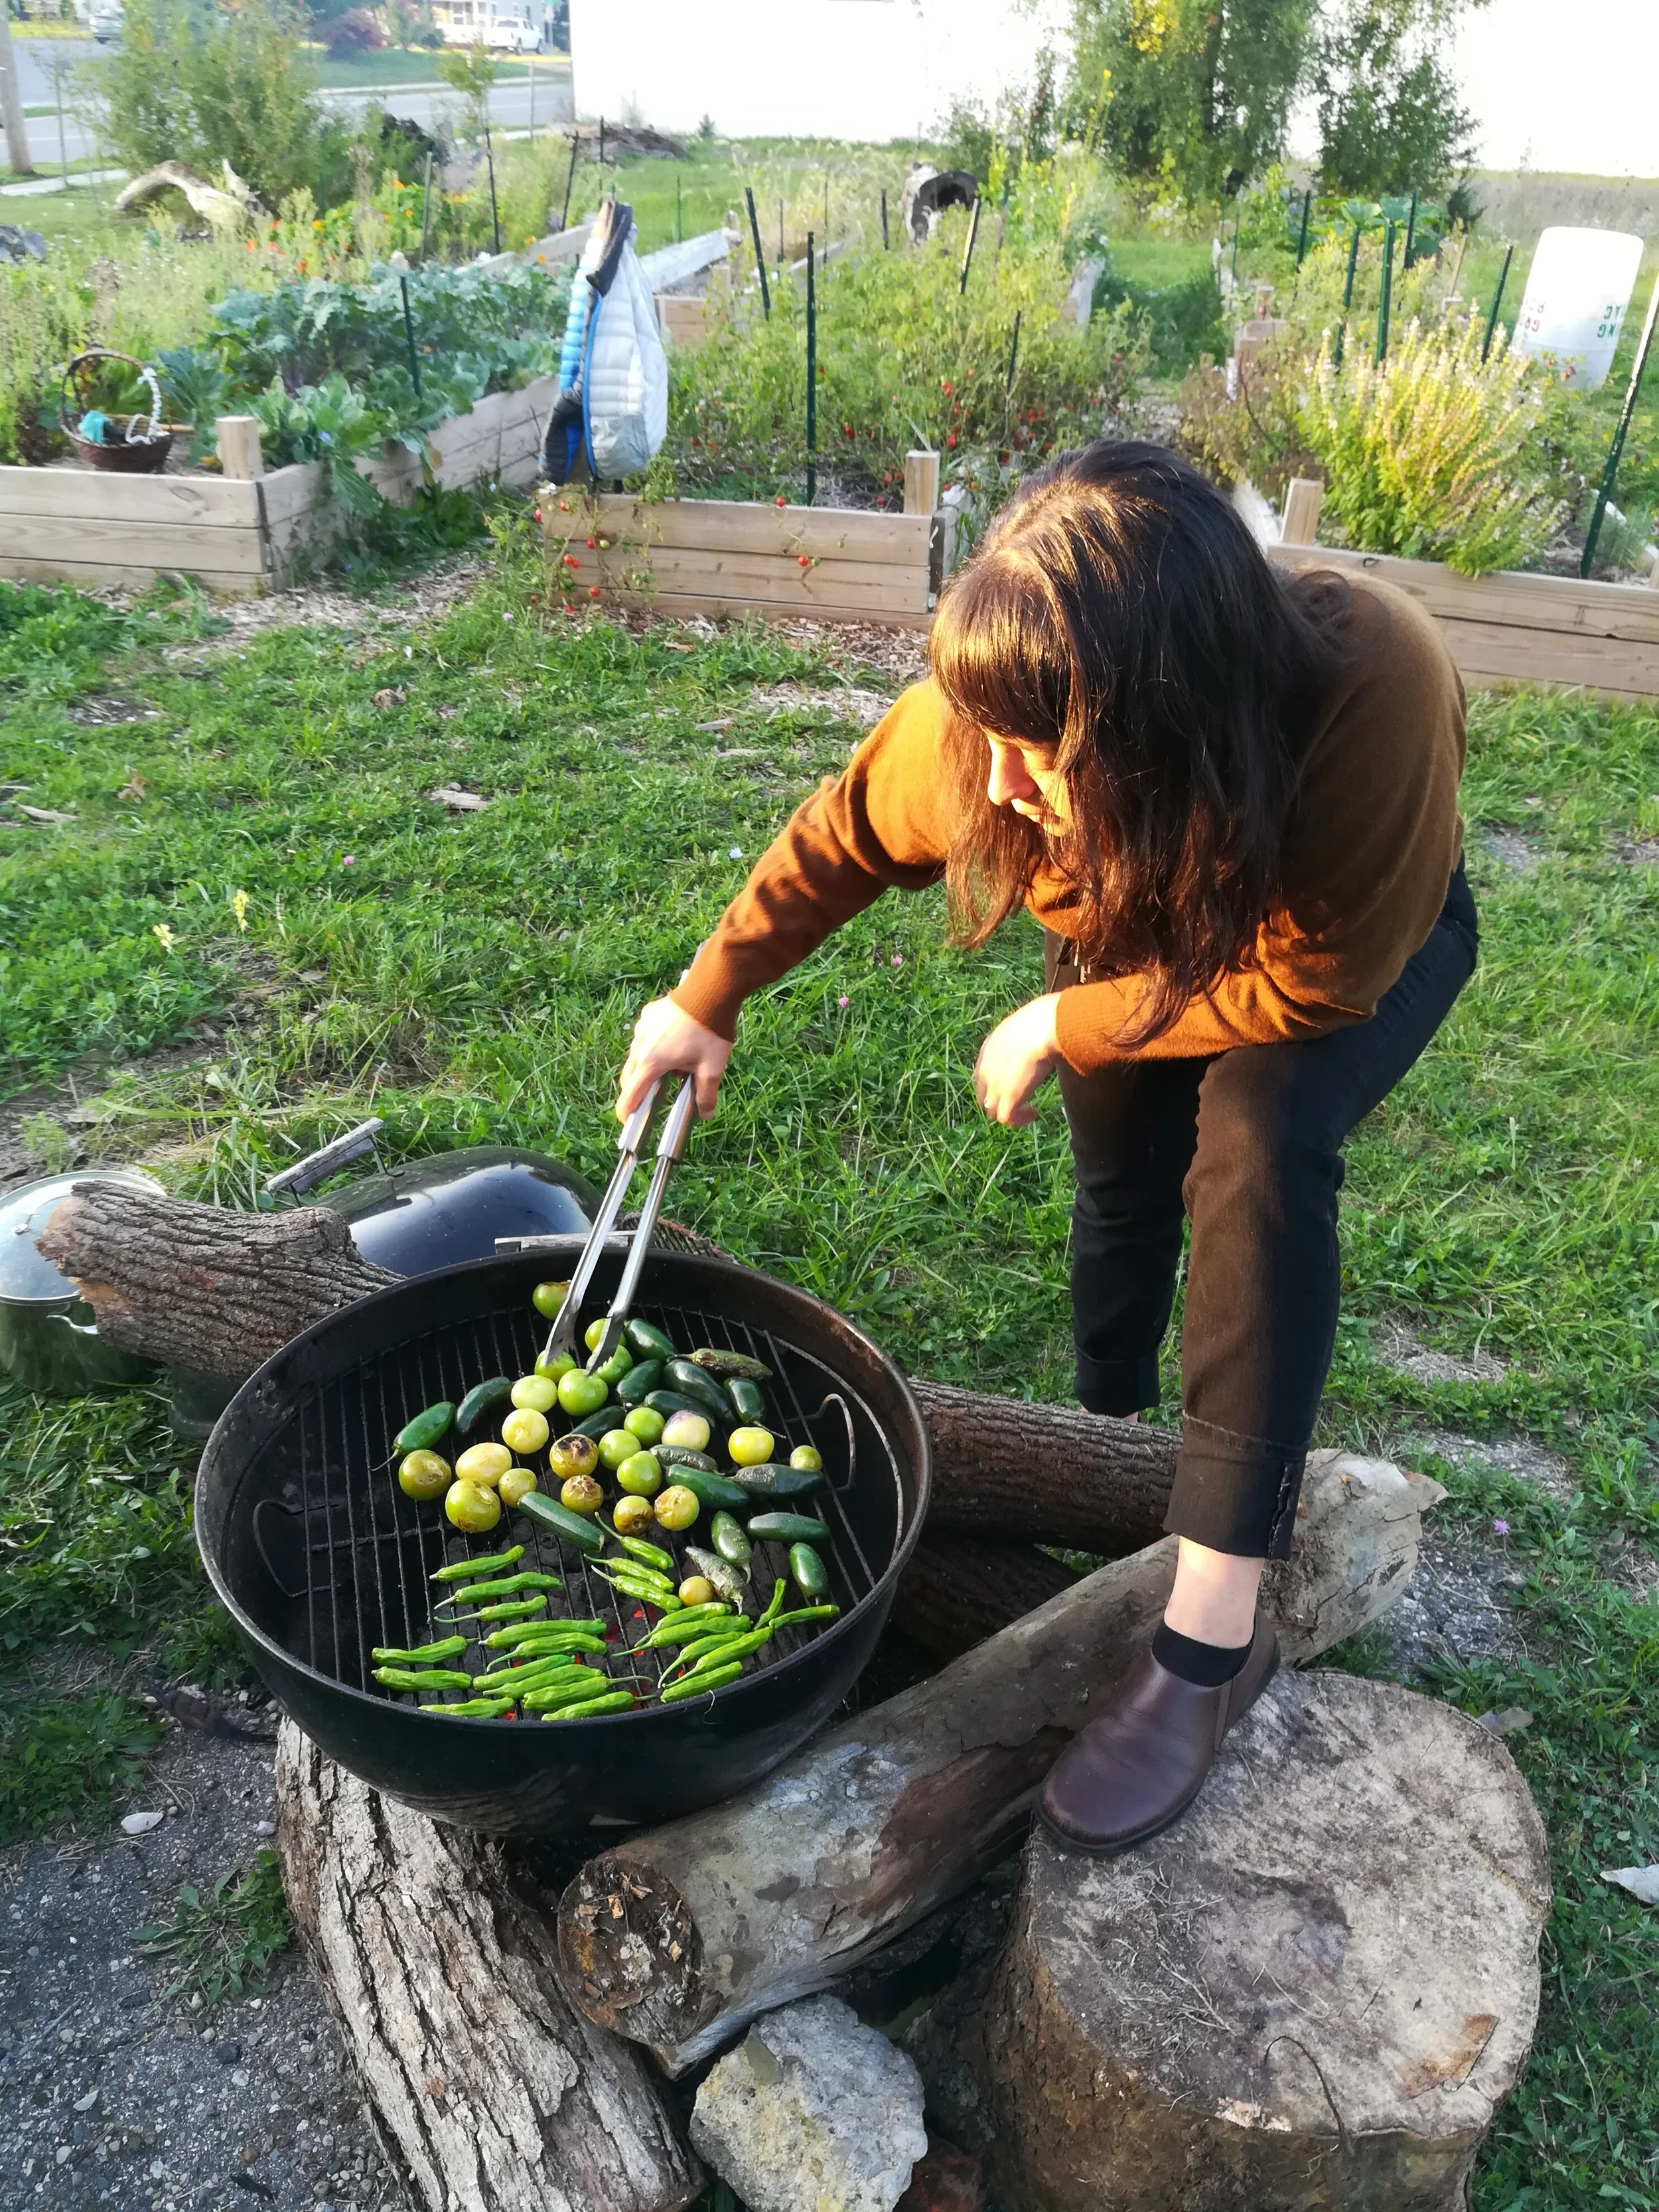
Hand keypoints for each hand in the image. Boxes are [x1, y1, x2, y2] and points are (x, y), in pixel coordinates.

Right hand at [617, 996, 731, 1120]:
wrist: (710, 991)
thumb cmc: (710, 1030)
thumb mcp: (711, 1067)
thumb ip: (706, 1094)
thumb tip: (705, 1114)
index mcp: (652, 1061)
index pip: (631, 1094)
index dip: (626, 1111)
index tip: (626, 1121)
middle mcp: (640, 1045)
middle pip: (630, 1076)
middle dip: (638, 1090)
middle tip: (652, 1098)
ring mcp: (642, 1028)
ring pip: (637, 1056)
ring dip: (648, 1067)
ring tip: (673, 1069)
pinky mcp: (647, 1015)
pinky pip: (644, 1037)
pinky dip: (653, 1046)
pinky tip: (673, 1045)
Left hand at [973, 994, 1060, 1126]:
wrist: (1042, 1027)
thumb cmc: (1040, 1021)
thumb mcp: (1023, 1027)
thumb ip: (1022, 1038)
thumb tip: (1037, 1039)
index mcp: (987, 1050)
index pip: (982, 1076)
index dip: (995, 1085)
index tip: (1014, 1085)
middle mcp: (985, 1069)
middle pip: (985, 1096)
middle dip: (1000, 1102)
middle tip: (1020, 1102)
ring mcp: (994, 1085)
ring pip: (993, 1110)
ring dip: (1010, 1113)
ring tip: (1028, 1110)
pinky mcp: (1008, 1097)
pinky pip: (1006, 1119)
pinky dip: (1019, 1120)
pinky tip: (1033, 1113)